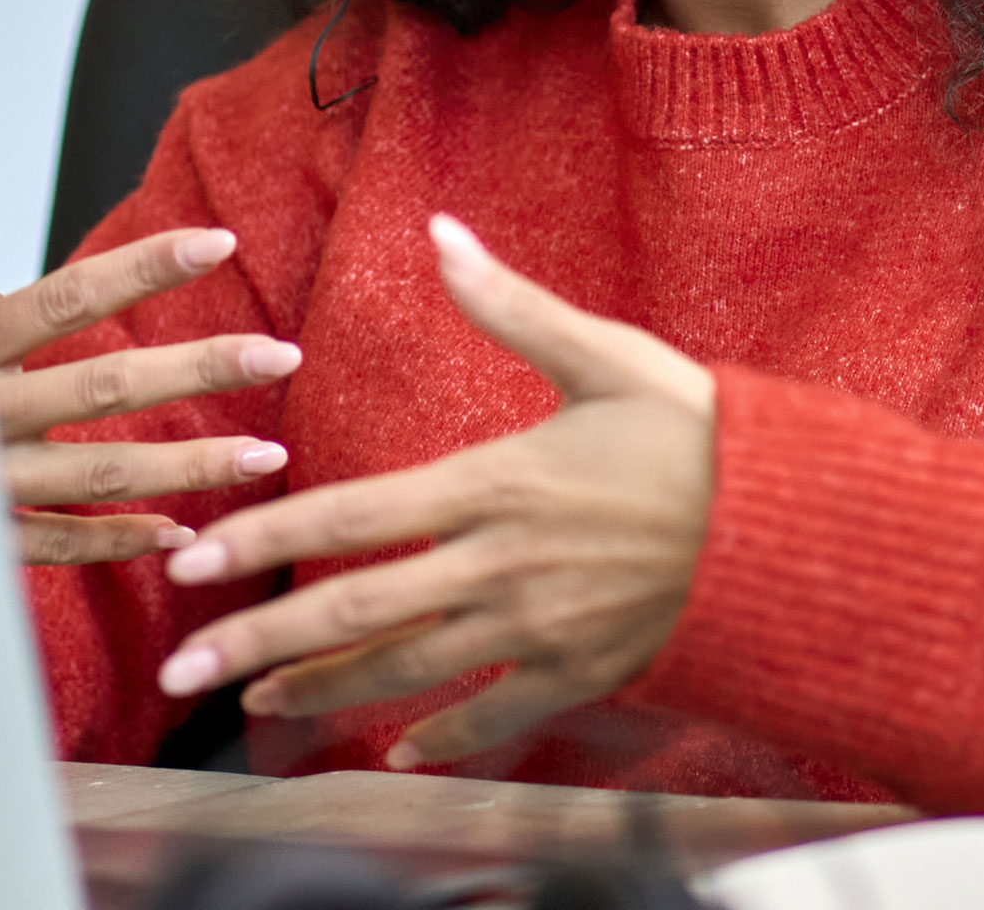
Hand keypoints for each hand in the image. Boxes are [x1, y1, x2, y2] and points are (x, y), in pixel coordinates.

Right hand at [0, 226, 303, 565]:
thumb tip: (4, 297)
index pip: (69, 298)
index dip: (145, 268)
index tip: (217, 244)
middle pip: (106, 385)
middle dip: (203, 369)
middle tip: (280, 356)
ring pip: (102, 474)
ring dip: (191, 466)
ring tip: (264, 456)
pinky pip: (64, 541)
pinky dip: (123, 538)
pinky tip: (181, 532)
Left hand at [149, 213, 715, 767]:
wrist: (798, 527)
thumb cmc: (700, 433)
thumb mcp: (604, 355)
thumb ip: (509, 304)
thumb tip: (443, 232)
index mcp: (490, 482)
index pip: (346, 517)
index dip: (260, 542)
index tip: (190, 561)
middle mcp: (499, 565)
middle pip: (353, 612)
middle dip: (260, 644)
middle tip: (185, 670)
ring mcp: (538, 628)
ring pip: (406, 673)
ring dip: (325, 694)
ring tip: (259, 709)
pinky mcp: (583, 672)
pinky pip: (496, 716)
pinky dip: (444, 738)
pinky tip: (401, 752)